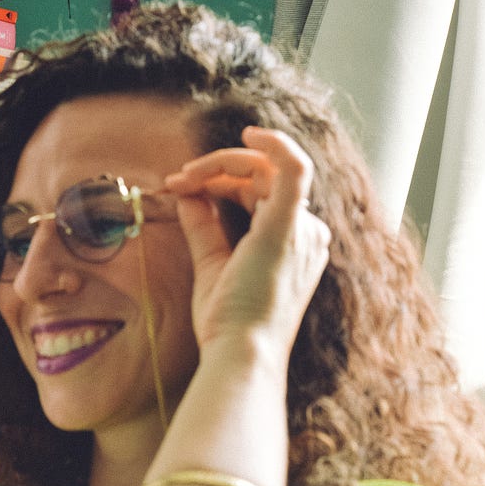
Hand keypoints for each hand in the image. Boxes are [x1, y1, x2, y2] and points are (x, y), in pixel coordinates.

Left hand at [163, 125, 330, 357]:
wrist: (240, 352)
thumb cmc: (228, 321)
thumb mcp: (212, 264)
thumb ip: (203, 227)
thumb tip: (187, 195)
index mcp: (295, 243)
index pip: (259, 194)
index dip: (219, 183)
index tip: (180, 187)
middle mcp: (307, 233)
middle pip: (261, 179)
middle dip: (216, 170)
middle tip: (177, 179)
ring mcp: (301, 229)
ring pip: (267, 170)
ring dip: (221, 164)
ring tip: (184, 177)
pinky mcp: (288, 227)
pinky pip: (294, 169)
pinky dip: (276, 145)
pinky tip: (252, 133)